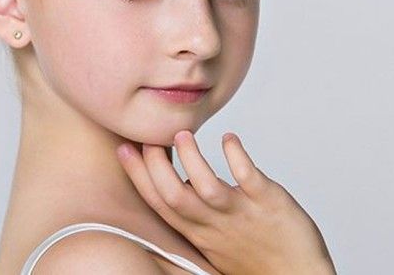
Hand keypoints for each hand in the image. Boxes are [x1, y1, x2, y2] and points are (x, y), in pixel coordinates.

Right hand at [116, 131, 336, 274]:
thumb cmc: (255, 259)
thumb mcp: (213, 242)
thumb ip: (192, 216)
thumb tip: (177, 184)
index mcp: (199, 231)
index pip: (160, 203)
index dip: (139, 177)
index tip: (124, 149)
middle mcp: (214, 223)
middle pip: (174, 197)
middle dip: (155, 167)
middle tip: (148, 138)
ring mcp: (241, 213)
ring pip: (207, 189)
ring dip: (192, 161)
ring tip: (182, 135)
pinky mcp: (269, 203)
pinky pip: (250, 180)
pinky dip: (238, 159)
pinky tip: (229, 139)